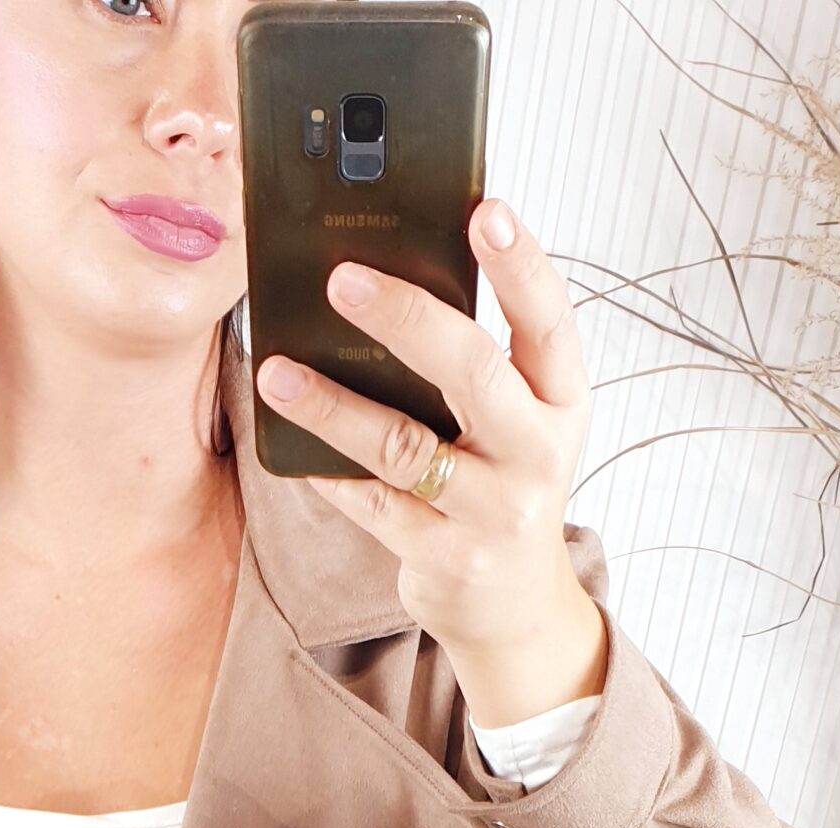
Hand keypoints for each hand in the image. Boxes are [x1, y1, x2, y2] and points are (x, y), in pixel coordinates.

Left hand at [254, 197, 607, 728]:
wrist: (514, 605)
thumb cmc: (504, 486)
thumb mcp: (516, 422)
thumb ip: (477, 362)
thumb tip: (387, 282)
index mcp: (560, 403)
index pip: (549, 322)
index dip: (521, 264)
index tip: (484, 209)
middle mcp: (535, 454)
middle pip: (472, 372)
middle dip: (407, 318)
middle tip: (343, 278)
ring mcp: (490, 512)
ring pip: (404, 446)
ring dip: (334, 405)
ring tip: (278, 370)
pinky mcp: (443, 557)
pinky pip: (370, 503)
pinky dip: (326, 468)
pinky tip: (288, 434)